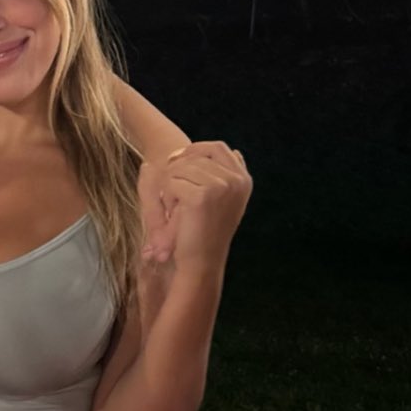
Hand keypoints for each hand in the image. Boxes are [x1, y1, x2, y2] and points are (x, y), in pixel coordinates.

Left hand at [145, 141, 251, 274]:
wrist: (202, 262)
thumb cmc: (208, 232)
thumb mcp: (226, 200)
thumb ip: (230, 176)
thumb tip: (233, 151)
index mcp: (243, 180)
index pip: (217, 147)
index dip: (194, 150)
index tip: (178, 163)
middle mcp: (235, 181)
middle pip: (196, 154)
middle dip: (179, 167)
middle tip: (174, 189)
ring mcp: (220, 187)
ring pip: (180, 167)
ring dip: (171, 184)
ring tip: (178, 207)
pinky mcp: (201, 196)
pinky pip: (171, 182)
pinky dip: (167, 196)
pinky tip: (175, 213)